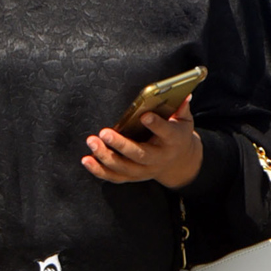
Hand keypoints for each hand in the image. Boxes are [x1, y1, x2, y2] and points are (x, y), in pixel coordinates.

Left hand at [82, 96, 202, 188]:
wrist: (179, 161)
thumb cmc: (176, 134)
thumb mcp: (183, 120)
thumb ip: (181, 108)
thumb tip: (183, 93)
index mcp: (173, 141)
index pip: (166, 133)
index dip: (156, 125)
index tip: (144, 115)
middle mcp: (158, 158)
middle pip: (140, 154)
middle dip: (121, 145)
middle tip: (104, 133)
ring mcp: (145, 170)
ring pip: (124, 168)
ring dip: (105, 156)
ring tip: (91, 141)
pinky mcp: (132, 176)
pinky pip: (115, 177)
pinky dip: (99, 170)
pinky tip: (86, 160)